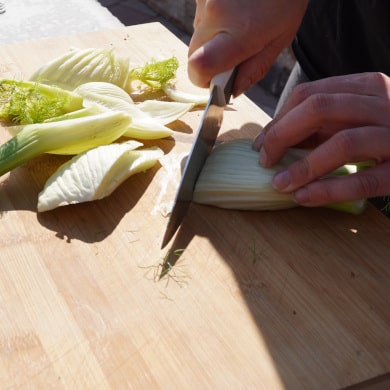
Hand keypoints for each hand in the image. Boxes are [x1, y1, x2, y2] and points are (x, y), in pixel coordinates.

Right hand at [188, 0, 307, 95]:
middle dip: (208, 61)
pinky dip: (213, 19)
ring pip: (196, 34)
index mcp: (240, 31)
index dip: (204, 80)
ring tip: (238, 20)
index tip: (218, 79)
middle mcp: (214, 13)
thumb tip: (231, 91)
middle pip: (193, 55)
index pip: (198, 68)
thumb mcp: (280, 38)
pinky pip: (199, 16)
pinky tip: (233, 7)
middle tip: (233, 49)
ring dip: (212, 37)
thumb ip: (254, 69)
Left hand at [253, 72, 389, 205]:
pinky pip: (364, 179)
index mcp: (367, 85)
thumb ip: (323, 123)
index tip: (261, 143)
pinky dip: (328, 189)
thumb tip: (276, 139)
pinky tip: (304, 198)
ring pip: (342, 142)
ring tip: (278, 183)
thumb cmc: (389, 131)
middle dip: (282, 135)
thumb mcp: (357, 117)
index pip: (310, 94)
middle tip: (264, 160)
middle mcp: (384, 103)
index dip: (278, 119)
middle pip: (319, 109)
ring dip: (303, 166)